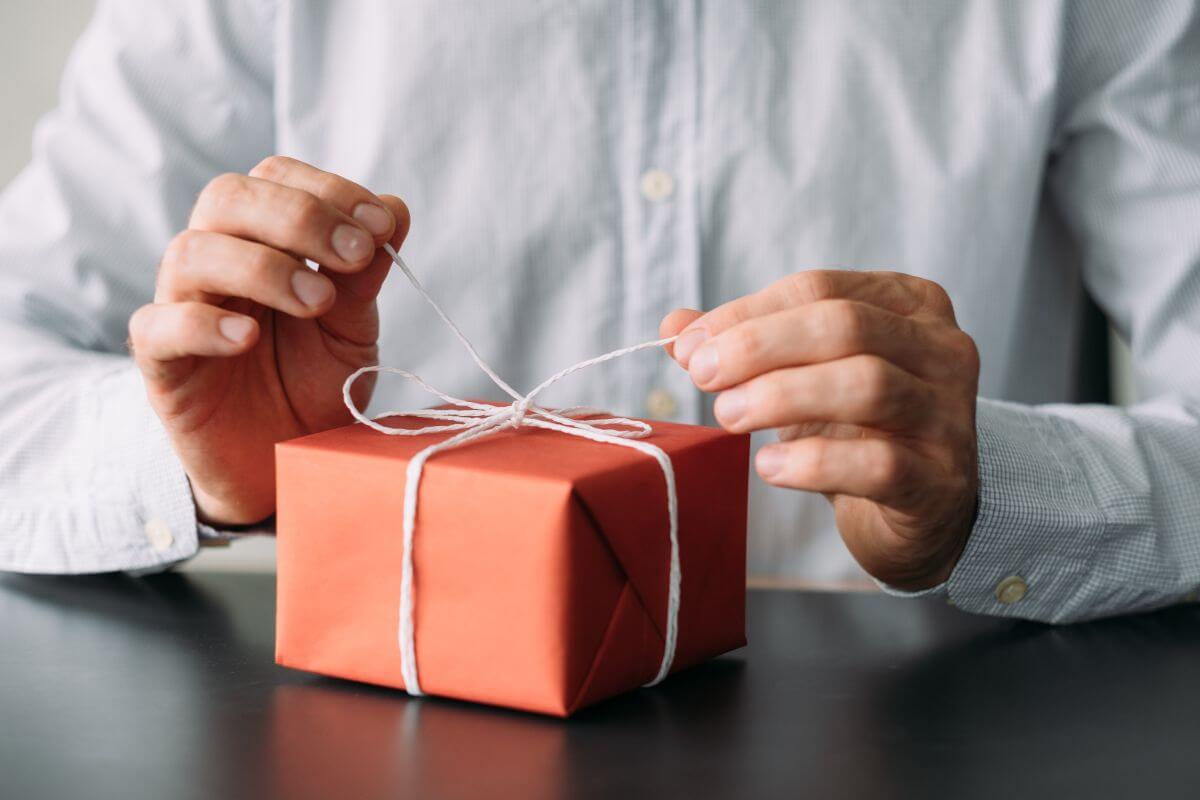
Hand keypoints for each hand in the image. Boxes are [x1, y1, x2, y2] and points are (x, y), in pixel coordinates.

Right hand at [128, 156, 409, 525]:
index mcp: (260, 239)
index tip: (380, 226)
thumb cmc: (312, 384)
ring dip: (263, 268)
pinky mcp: (161, 362)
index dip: (328, 189)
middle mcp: (215, 261)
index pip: (275, 177)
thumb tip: (396, 209)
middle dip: (298, 216)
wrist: (285, 464)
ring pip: (192, 253)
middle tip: (355, 256)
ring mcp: (181, 307)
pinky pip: (158, 326)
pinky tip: (247, 338)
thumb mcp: (351, 328)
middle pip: (227, 197)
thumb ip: (364, 272)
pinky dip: (202, 324)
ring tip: (316, 302)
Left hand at [661, 271, 979, 589]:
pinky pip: (877, 463)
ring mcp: (949, 416)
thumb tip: (675, 325)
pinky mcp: (938, 481)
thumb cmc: (858, 429)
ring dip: (781, 396)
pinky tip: (769, 466)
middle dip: (759, 346)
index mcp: (910, 304)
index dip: (746, 313)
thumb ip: (745, 346)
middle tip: (703, 376)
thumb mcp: (803, 375)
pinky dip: (812, 462)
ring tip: (729, 416)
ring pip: (867, 385)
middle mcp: (943, 350)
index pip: (819, 289)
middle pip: (846, 325)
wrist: (922, 512)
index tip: (690, 346)